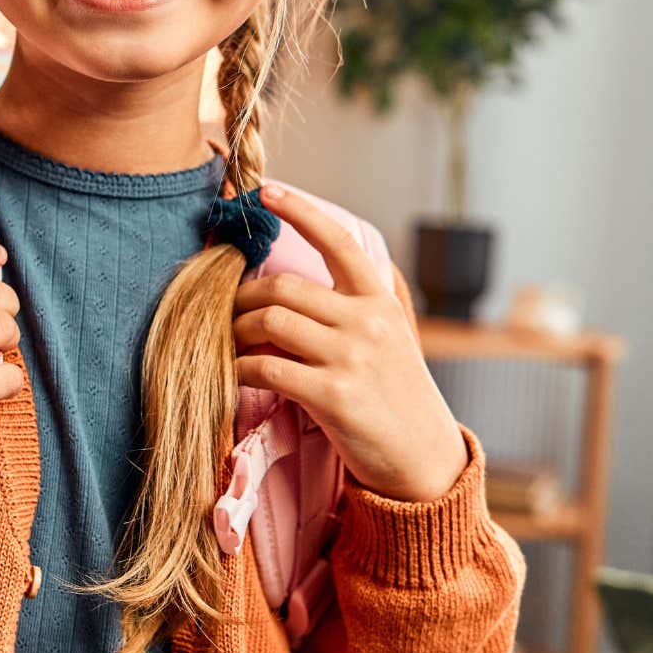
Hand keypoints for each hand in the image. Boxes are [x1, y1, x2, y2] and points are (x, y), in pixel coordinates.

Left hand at [232, 183, 468, 502]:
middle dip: (242, 296)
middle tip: (227, 312)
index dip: (298, 210)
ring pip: (269, 321)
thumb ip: (350, 309)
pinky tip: (236, 374)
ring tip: (230, 344)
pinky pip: (265, 367)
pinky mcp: (333, 395)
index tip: (265, 192)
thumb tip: (291, 284)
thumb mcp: (389, 340)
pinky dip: (239, 368)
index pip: (337, 241)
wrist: (425, 461)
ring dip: (236, 331)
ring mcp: (351, 357)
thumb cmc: (395, 397)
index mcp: (379, 301)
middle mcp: (368, 322)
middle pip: (282, 286)